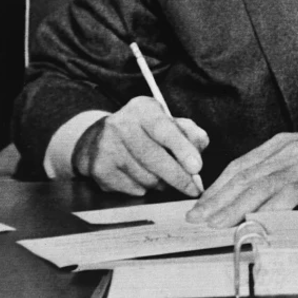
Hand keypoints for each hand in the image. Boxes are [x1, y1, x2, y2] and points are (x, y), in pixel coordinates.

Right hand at [72, 96, 208, 197]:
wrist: (98, 140)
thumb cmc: (144, 132)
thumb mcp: (167, 123)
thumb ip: (189, 132)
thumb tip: (200, 148)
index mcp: (142, 108)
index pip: (163, 129)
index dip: (182, 149)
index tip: (197, 167)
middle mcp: (121, 124)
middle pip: (154, 158)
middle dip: (179, 177)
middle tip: (193, 188)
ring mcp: (107, 147)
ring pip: (146, 177)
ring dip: (161, 184)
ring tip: (162, 177)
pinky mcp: (99, 169)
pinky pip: (133, 189)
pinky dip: (144, 189)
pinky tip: (141, 178)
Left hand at [185, 116, 297, 227]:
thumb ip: (289, 175)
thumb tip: (267, 201)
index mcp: (282, 146)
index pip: (240, 167)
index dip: (217, 188)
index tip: (200, 206)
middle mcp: (285, 151)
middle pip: (241, 177)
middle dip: (215, 200)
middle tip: (193, 221)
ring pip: (257, 187)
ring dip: (232, 208)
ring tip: (213, 226)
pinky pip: (286, 194)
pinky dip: (266, 209)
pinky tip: (253, 222)